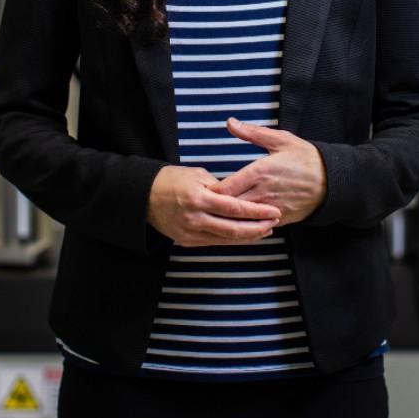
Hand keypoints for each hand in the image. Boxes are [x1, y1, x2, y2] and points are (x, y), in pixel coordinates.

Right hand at [147, 164, 280, 246]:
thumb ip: (219, 187)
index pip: (235, 208)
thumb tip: (238, 195)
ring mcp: (191, 233)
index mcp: (199, 198)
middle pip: (234, 229)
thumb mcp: (196, 175)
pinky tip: (246, 236)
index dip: (257, 212)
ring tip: (266, 230)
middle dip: (258, 228)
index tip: (274, 211)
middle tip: (275, 223)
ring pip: (227, 239)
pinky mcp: (188, 242)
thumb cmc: (171, 180)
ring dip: (249, 236)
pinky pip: (216, 242)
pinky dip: (233, 240)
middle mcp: (196, 218)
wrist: (143, 197)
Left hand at [210, 119, 327, 225]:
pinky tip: (236, 221)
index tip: (201, 189)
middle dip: (215, 206)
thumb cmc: (306, 158)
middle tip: (202, 204)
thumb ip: (252, 133)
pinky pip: (256, 226)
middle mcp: (263, 193)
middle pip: (230, 206)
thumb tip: (230, 122)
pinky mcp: (280, 219)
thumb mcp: (280, 139)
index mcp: (260, 171)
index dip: (210, 191)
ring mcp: (271, 208)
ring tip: (215, 214)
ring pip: (242, 219)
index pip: (226, 188)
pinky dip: (245, 225)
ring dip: (229, 217)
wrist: (333, 181)